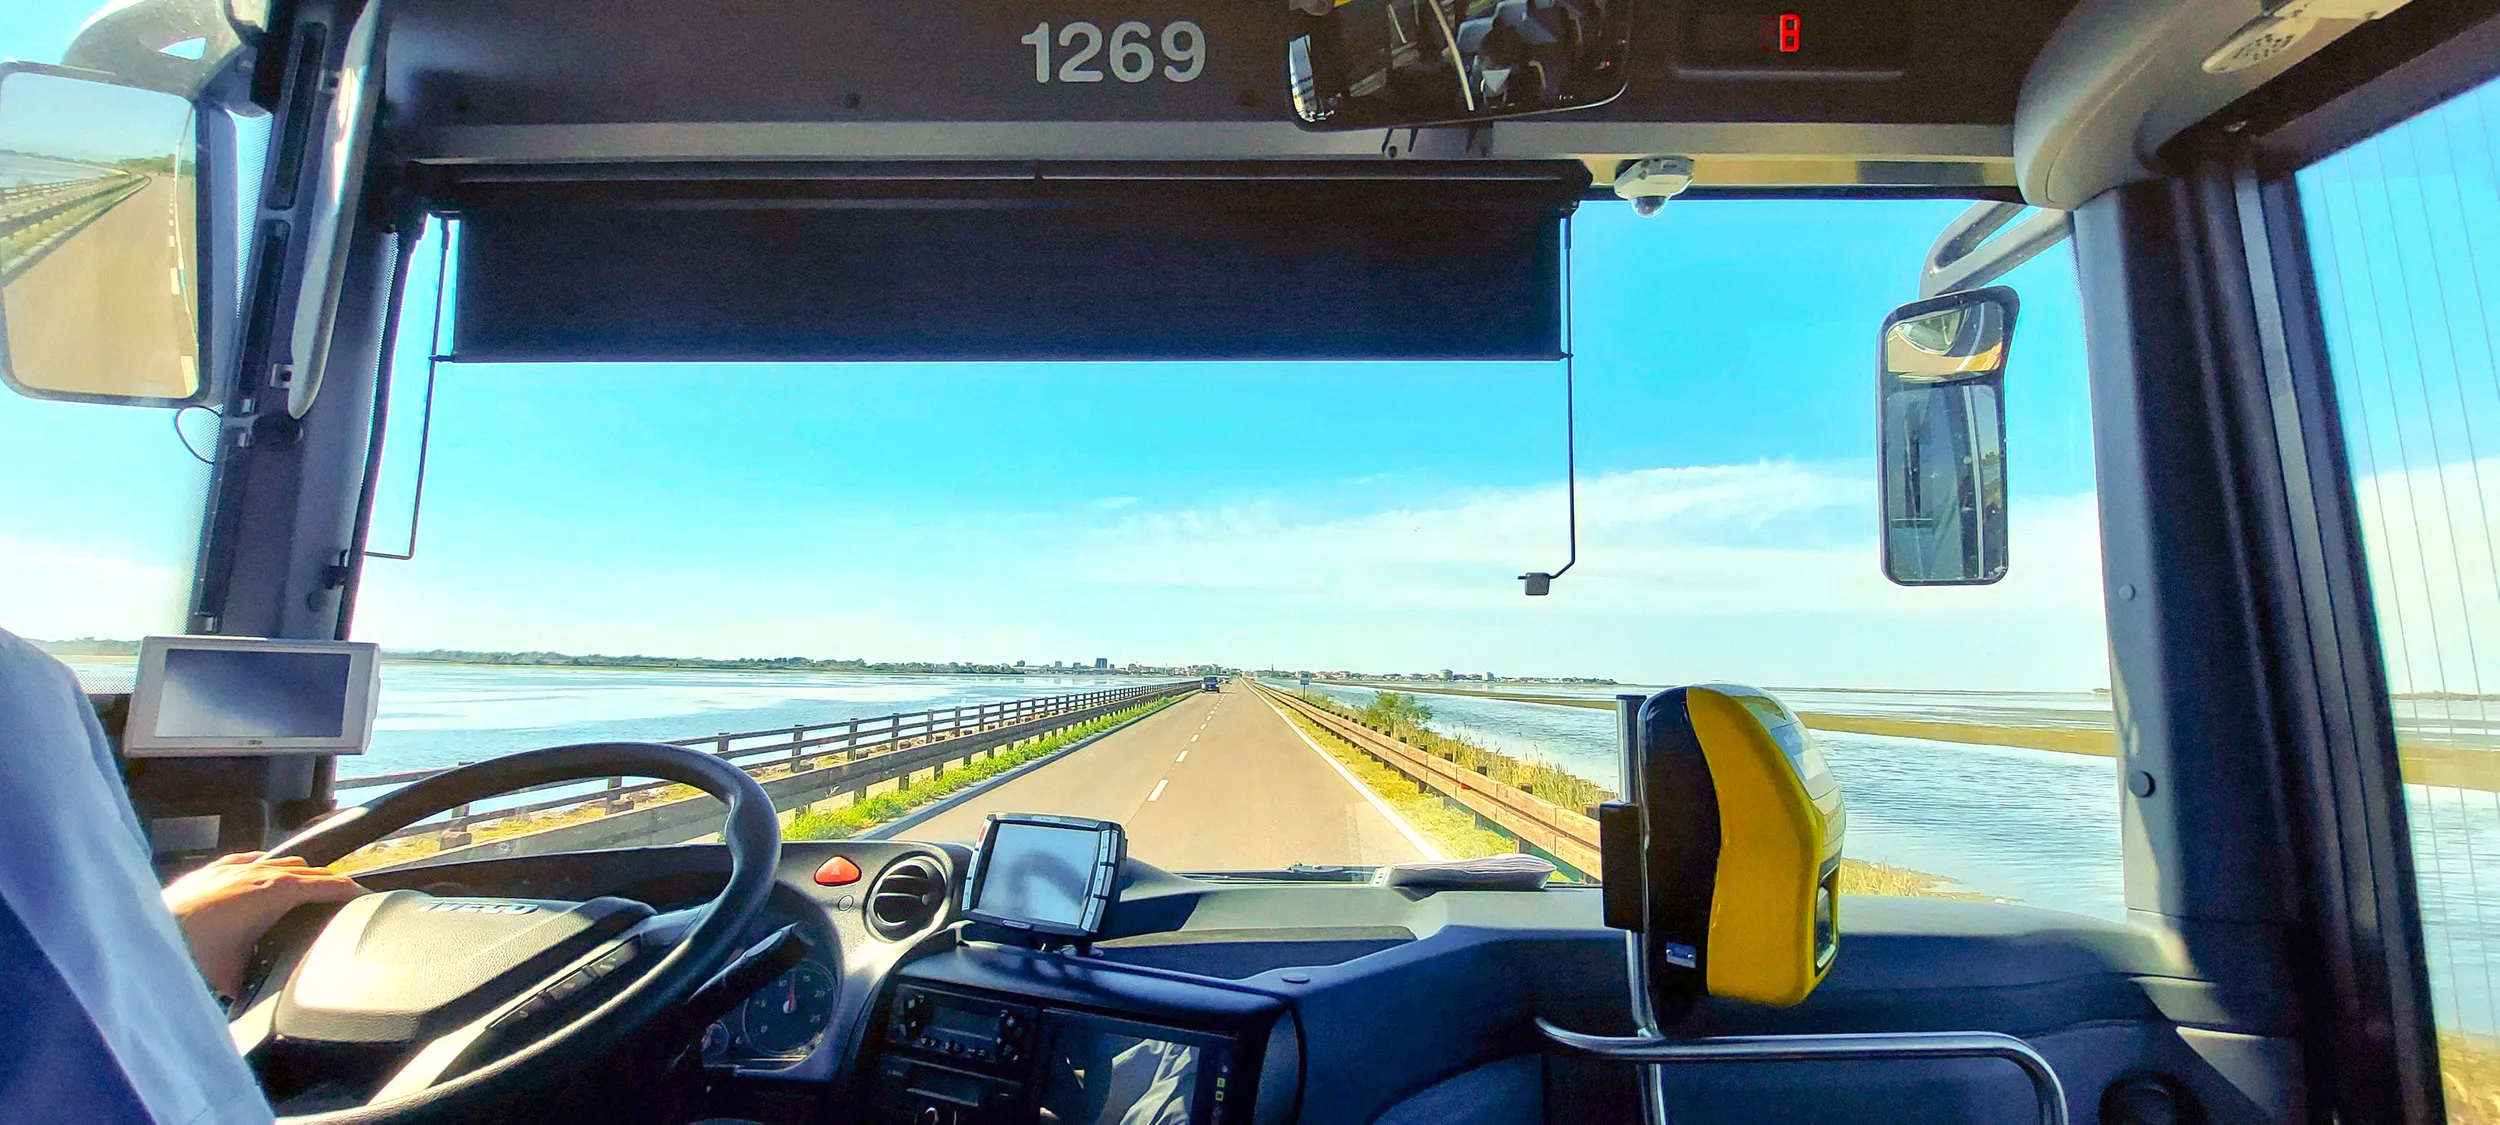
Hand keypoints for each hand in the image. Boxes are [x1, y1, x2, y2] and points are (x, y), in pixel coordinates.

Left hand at [162, 851, 366, 998]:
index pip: (331, 886)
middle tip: (343, 897)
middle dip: (330, 883)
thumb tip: (271, 997)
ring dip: (300, 874)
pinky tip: (263, 874)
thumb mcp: (239, 975)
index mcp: (280, 892)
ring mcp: (236, 868)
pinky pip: (251, 861)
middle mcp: (263, 872)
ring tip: (307, 888)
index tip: (367, 898)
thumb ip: (263, 977)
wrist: (146, 935)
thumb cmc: (193, 954)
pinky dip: (266, 868)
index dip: (353, 892)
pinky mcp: (213, 869)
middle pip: (312, 871)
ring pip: (283, 862)